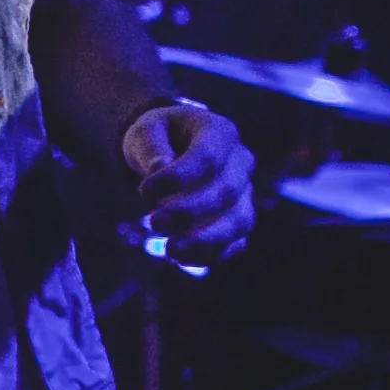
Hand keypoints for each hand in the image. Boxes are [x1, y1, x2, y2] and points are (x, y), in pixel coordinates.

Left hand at [122, 103, 254, 263]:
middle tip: (153, 224)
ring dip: (205, 240)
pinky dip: (210, 254)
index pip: (208, 157)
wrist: (171, 149)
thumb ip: (151, 148)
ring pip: (239, 222)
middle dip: (189, 212)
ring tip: (170, 250)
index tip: (144, 191)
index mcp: (220, 132)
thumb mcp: (145, 132)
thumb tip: (160, 168)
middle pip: (226, 192)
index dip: (178, 178)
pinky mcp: (239, 220)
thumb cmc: (158, 138)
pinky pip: (235, 243)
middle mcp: (241, 162)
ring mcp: (245, 193)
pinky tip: (180, 257)